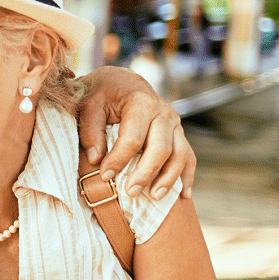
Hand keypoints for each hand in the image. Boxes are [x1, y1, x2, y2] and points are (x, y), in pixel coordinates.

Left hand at [78, 66, 196, 199]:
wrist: (121, 82)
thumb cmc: (102, 94)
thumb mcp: (89, 105)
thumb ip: (91, 131)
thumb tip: (96, 159)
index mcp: (141, 103)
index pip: (133, 138)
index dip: (118, 159)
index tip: (104, 176)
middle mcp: (163, 113)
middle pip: (161, 149)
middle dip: (146, 173)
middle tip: (130, 192)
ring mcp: (175, 124)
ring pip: (180, 155)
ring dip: (169, 179)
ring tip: (153, 197)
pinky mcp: (178, 133)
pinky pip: (188, 156)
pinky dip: (187, 176)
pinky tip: (184, 196)